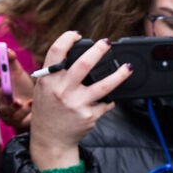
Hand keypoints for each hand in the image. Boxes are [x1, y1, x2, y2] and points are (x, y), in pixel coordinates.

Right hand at [0, 49, 34, 132]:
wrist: (38, 103)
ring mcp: (4, 112)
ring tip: (17, 100)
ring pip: (1, 112)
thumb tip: (7, 50)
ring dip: (9, 106)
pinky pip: (17, 119)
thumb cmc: (22, 87)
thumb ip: (12, 62)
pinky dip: (24, 111)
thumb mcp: (17, 73)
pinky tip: (32, 103)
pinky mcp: (16, 121)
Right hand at [29, 32, 131, 169]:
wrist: (51, 138)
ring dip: (119, 75)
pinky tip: (110, 98)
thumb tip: (76, 54)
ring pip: (104, 85)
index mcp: (48, 79)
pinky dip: (110, 100)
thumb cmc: (49, 109)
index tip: (77, 34)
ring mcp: (76, 103)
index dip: (67, 39)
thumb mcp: (44, 88)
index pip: (56, 52)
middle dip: (98, 50)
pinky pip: (106, 103)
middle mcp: (62, 90)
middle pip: (83, 64)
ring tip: (128, 68)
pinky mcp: (89, 115)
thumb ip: (56, 73)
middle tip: (107, 42)